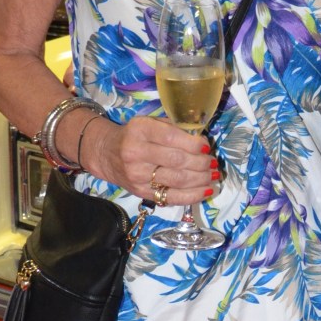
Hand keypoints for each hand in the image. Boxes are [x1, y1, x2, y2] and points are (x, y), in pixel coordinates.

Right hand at [88, 113, 216, 204]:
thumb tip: (203, 141)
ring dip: (202, 179)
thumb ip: (175, 128)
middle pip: (177, 160)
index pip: (171, 137)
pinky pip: (172, 197)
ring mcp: (138, 176)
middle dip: (202, 163)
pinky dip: (194, 195)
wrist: (108, 154)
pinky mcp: (142, 193)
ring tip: (213, 175)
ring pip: (178, 180)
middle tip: (213, 162)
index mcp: (140, 130)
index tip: (206, 146)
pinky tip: (207, 190)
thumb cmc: (136, 135)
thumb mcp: (150, 123)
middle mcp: (136, 153)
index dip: (194, 144)